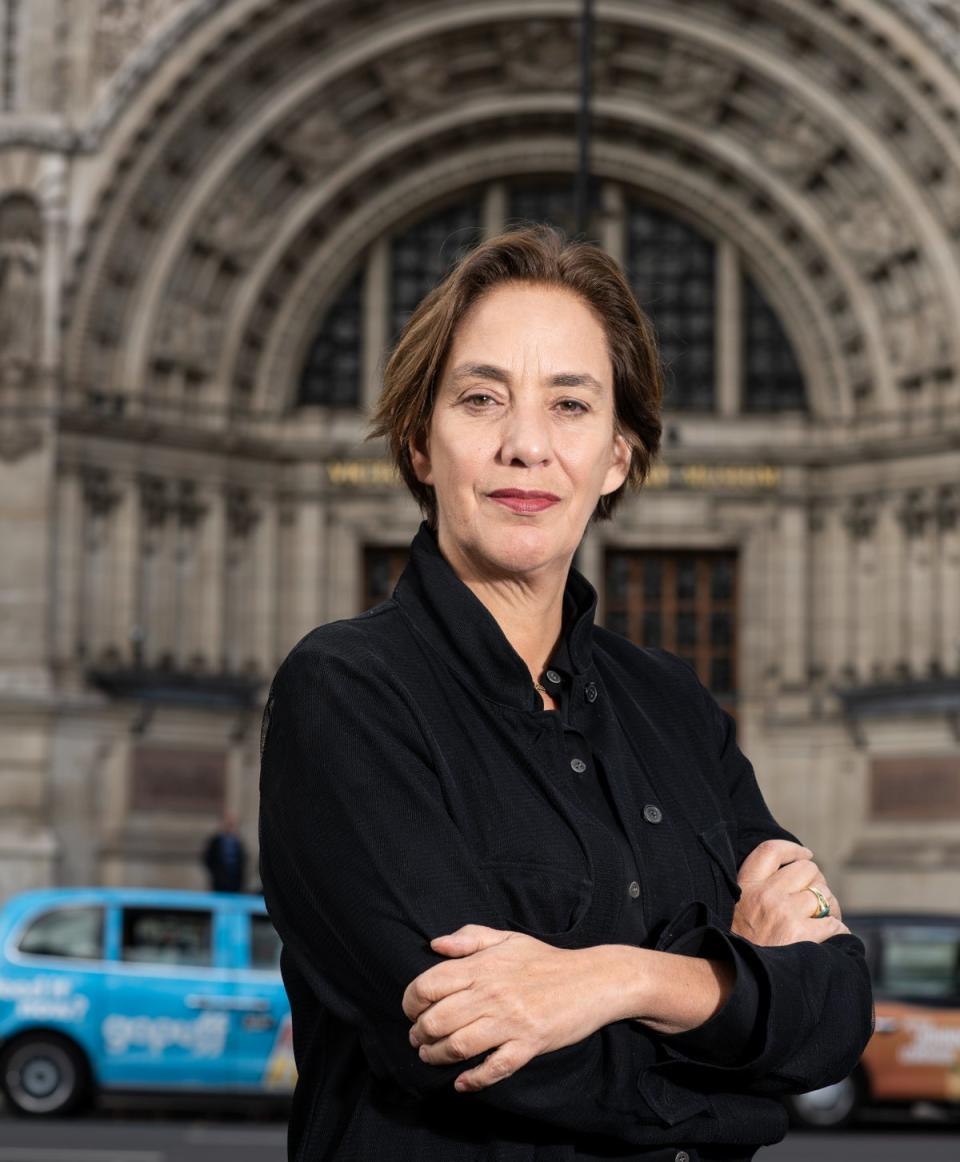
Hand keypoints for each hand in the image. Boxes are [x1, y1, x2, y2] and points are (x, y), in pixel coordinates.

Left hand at [402, 925, 615, 1091]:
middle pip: (437, 1019)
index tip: (412, 1010)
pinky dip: (473, 1079)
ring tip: (430, 1056)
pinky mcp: (529, 1044)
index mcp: (483, 966)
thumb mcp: (507, 939)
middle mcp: (492, 993)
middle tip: (417, 1038)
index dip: (411, 1001)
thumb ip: (469, 938)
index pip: (430, 984)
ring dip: (437, 1056)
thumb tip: (435, 945)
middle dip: (419, 1033)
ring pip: (458, 1046)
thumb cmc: (545, 960)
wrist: (592, 979)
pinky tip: (462, 1082)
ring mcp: (511, 1021)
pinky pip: (494, 1067)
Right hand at [732, 839, 848, 945]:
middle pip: (806, 869)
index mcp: (746, 886)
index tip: (805, 854)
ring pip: (824, 894)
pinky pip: (834, 923)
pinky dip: (837, 929)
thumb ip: (758, 891)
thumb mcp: (738, 909)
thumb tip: (797, 876)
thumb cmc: (741, 945)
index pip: (771, 850)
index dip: (793, 849)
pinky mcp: (802, 934)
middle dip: (817, 882)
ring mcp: (784, 913)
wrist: (735, 981)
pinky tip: (830, 937)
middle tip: (816, 899)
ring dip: (830, 907)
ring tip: (824, 920)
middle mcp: (766, 894)